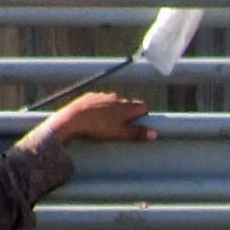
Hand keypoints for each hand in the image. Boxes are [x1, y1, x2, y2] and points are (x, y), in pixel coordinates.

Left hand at [37, 92, 155, 143]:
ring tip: (105, 123)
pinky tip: (93, 117)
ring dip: (113, 109)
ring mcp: (103, 95)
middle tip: (121, 126)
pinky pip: (100, 100)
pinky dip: (99, 107)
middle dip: (127, 113)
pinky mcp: (91, 96)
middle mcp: (117, 98)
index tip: (138, 123)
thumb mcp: (120, 134)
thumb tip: (155, 134)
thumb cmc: (99, 127)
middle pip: (128, 103)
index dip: (143, 114)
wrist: (74, 118)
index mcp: (127, 107)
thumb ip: (137, 133)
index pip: (143, 105)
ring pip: (113, 101)